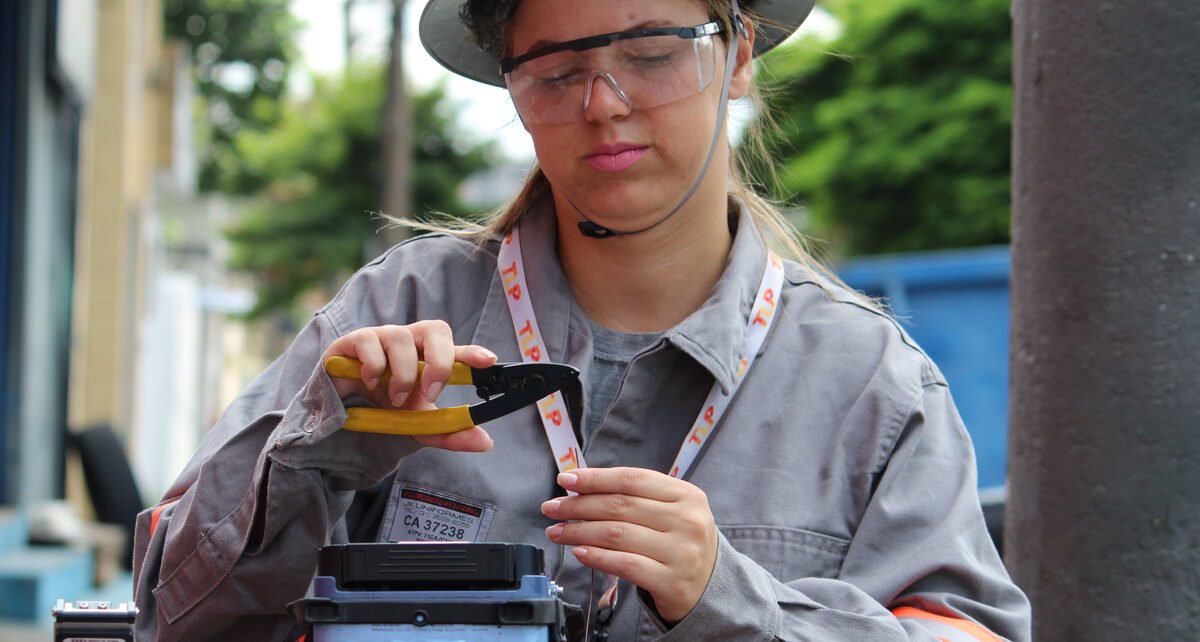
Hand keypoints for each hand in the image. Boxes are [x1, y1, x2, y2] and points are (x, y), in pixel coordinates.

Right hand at [322, 321, 497, 451]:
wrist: (338, 413)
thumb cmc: (381, 409)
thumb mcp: (416, 425)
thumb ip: (448, 432)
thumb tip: (485, 441)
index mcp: (428, 359)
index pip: (455, 349)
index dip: (472, 352)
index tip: (488, 362)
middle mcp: (409, 343)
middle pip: (434, 329)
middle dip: (438, 360)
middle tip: (432, 392)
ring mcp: (381, 338)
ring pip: (401, 336)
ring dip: (403, 373)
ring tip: (395, 398)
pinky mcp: (353, 341)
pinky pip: (369, 341)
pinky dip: (373, 366)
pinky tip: (370, 383)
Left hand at [541, 467, 717, 622]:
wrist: (711, 587)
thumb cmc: (681, 542)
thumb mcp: (672, 511)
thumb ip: (636, 497)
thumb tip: (581, 489)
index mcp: (686, 495)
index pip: (631, 480)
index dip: (595, 478)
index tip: (565, 480)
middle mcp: (687, 521)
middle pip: (620, 506)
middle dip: (578, 505)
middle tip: (551, 508)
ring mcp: (681, 552)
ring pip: (617, 534)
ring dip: (579, 532)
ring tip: (557, 531)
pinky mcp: (671, 581)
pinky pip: (624, 565)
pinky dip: (596, 557)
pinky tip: (578, 553)